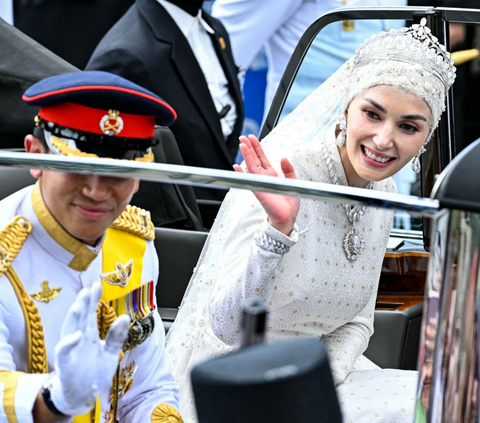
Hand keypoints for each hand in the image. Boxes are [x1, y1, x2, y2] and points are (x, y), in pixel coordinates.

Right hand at [50, 282, 129, 415]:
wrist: (83, 395)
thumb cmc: (94, 372)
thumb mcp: (110, 353)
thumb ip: (116, 336)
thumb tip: (124, 317)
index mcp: (89, 334)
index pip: (91, 313)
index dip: (93, 299)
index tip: (97, 284)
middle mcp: (79, 338)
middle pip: (80, 317)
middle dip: (84, 302)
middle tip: (88, 288)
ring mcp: (71, 350)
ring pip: (69, 329)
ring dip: (74, 317)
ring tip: (80, 304)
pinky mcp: (65, 364)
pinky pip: (64, 351)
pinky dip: (68, 342)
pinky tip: (76, 334)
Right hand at [233, 135, 299, 234]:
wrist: (287, 217)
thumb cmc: (289, 204)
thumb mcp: (292, 181)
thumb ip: (288, 169)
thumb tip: (283, 157)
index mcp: (271, 175)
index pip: (262, 158)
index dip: (257, 148)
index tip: (252, 138)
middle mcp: (263, 178)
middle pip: (254, 159)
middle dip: (249, 148)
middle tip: (242, 137)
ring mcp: (259, 183)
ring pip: (251, 166)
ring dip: (246, 156)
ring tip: (241, 145)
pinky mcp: (259, 191)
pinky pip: (249, 180)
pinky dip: (242, 173)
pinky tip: (236, 166)